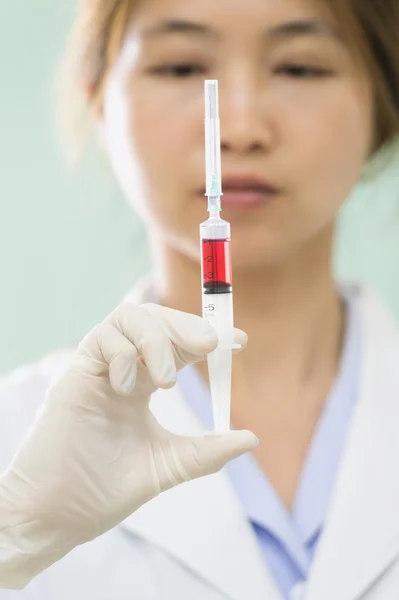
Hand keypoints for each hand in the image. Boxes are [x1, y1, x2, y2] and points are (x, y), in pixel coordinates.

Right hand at [0, 302, 256, 588]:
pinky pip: (101, 338)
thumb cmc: (106, 488)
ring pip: (128, 318)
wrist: (61, 513)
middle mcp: (123, 369)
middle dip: (186, 324)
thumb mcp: (170, 464)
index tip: (239, 342)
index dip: (207, 336)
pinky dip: (122, 355)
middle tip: (210, 344)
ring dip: (155, 339)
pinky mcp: (76, 374)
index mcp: (144, 383)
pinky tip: (128, 390)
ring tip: (167, 381)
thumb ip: (208, 450)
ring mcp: (99, 368)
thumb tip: (251, 438)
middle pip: (155, 319)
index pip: (177, 343)